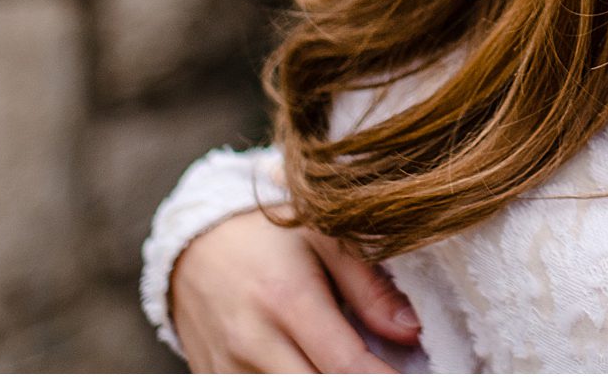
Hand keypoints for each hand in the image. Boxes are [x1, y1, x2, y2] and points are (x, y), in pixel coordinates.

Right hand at [170, 209, 421, 372]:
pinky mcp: (213, 379)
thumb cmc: (270, 238)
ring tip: (349, 367)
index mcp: (287, 299)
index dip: (383, 380)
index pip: (344, 364)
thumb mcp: (326, 239)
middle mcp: (252, 340)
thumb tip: (411, 331)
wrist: (195, 246)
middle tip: (384, 372)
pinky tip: (313, 367)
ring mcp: (227, 367)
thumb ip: (370, 288)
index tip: (412, 378)